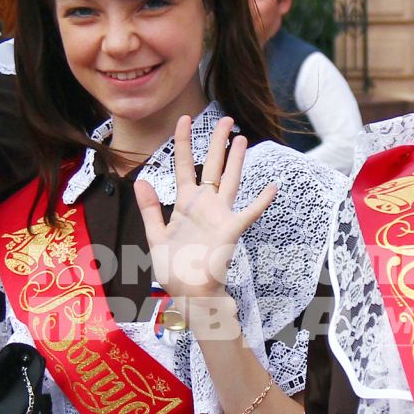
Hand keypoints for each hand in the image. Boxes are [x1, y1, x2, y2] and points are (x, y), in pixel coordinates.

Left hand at [135, 115, 278, 305]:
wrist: (189, 294)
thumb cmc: (175, 269)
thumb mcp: (155, 236)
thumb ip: (150, 209)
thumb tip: (142, 180)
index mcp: (185, 204)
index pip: (184, 166)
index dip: (183, 143)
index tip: (184, 120)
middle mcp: (204, 205)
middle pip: (212, 166)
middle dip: (218, 142)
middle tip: (226, 118)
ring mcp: (219, 216)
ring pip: (230, 180)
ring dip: (236, 160)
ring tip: (242, 137)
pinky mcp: (230, 231)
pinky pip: (248, 213)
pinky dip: (260, 201)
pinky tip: (272, 187)